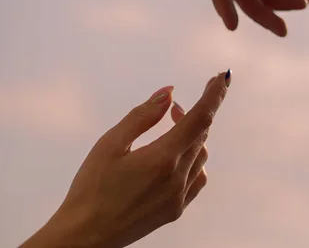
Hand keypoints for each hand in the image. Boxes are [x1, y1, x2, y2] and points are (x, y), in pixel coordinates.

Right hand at [20, 71, 230, 247]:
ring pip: (201, 155)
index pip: (200, 119)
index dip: (214, 95)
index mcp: (163, 158)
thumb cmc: (92, 188)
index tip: (222, 77)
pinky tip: (176, 156)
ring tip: (171, 127)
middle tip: (174, 107)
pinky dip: (193, 159)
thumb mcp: (110, 144)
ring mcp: (180, 196)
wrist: (86, 236)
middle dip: (194, 114)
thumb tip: (169, 94)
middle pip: (200, 135)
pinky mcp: (177, 209)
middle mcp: (178, 178)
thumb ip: (142, 116)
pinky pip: (197, 177)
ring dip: (192, 135)